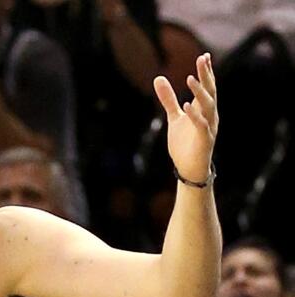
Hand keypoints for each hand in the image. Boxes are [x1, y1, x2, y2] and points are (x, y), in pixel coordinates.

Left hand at [154, 53, 217, 183]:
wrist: (188, 168)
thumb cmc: (184, 143)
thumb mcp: (175, 117)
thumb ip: (168, 99)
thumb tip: (158, 78)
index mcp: (204, 109)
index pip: (207, 87)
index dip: (206, 72)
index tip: (204, 56)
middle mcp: (210, 115)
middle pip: (210, 92)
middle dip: (206, 76)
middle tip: (202, 59)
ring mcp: (208, 127)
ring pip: (208, 106)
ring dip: (200, 92)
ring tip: (190, 79)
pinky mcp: (204, 140)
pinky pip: (201, 125)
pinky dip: (195, 115)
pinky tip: (187, 105)